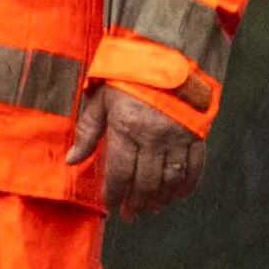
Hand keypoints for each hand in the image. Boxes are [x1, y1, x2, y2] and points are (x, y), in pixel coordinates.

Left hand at [66, 83, 204, 220]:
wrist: (169, 54)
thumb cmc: (129, 77)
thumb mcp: (102, 100)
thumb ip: (88, 131)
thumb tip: (72, 160)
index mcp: (126, 128)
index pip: (119, 173)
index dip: (114, 194)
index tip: (110, 205)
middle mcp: (154, 137)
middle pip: (145, 182)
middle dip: (136, 203)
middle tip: (130, 214)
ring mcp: (178, 137)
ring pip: (170, 180)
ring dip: (160, 199)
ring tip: (150, 208)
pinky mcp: (197, 135)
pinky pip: (195, 168)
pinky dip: (186, 186)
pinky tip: (176, 196)